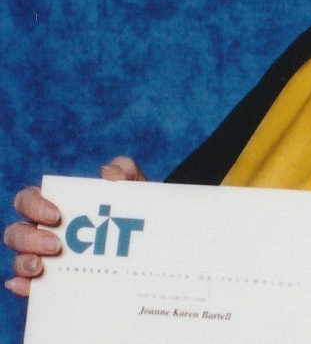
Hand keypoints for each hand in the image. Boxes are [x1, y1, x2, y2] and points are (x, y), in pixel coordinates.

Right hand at [3, 157, 145, 296]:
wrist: (146, 240)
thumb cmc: (130, 208)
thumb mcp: (132, 187)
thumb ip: (124, 170)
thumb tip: (107, 173)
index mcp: (54, 205)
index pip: (28, 199)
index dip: (34, 204)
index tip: (56, 215)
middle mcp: (43, 231)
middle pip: (17, 232)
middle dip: (30, 238)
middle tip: (56, 245)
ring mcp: (45, 258)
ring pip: (19, 259)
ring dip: (24, 262)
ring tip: (41, 267)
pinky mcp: (51, 282)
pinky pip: (28, 287)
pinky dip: (23, 286)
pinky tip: (27, 286)